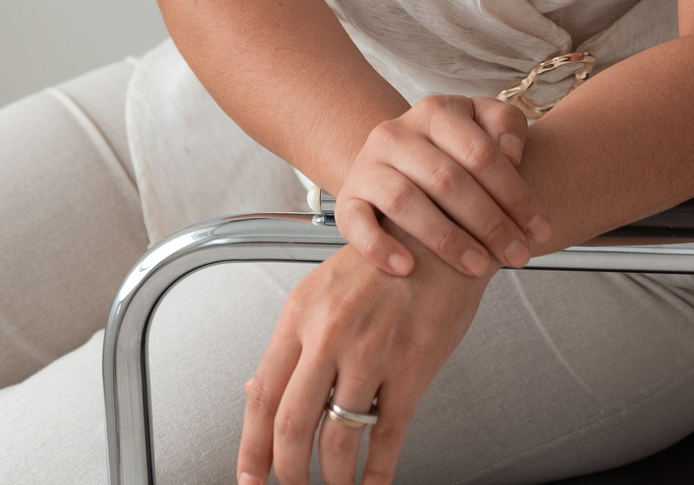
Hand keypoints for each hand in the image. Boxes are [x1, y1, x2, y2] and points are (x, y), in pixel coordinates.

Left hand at [238, 242, 487, 484]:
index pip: (262, 394)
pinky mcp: (412, 366)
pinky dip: (376, 473)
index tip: (249, 478)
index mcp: (301, 312)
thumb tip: (256, 391)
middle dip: (288, 474)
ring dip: (333, 479)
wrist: (444, 233)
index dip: (251, 447)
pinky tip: (372, 484)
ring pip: (337, 440)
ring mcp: (371, 351)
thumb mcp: (325, 288)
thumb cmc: (386, 258)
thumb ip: (293, 341)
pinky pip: (387, 437)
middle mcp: (330, 333)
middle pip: (291, 426)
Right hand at [334, 94, 550, 277]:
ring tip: (479, 268)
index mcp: (435, 111)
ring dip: (447, 240)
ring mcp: (368, 165)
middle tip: (519, 256)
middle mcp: (396, 133)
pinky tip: (407, 269)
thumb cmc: (452, 148)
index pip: (481, 152)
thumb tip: (512, 152)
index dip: (516, 193)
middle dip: (490, 223)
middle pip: (448, 180)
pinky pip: (357, 224)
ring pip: (406, 202)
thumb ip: (505, 125)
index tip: (540, 228)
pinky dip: (380, 248)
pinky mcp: (347, 199)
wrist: (394, 160)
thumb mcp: (480, 123)